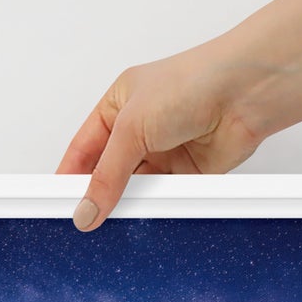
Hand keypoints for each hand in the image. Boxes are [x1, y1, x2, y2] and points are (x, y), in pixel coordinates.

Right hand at [57, 44, 266, 231]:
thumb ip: (106, 174)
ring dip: (126, 203)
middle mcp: (140, 129)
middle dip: (97, 194)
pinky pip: (161, 199)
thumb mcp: (132, 127)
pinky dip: (153, 208)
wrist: (243, 94)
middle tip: (83, 219)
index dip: (69, 175)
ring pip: (135, 190)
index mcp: (118, 105)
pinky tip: (144, 214)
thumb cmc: (192, 83)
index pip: (83, 147)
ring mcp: (163, 153)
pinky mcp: (186, 175)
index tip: (58, 201)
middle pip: (108, 173)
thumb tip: (86, 208)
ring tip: (113, 218)